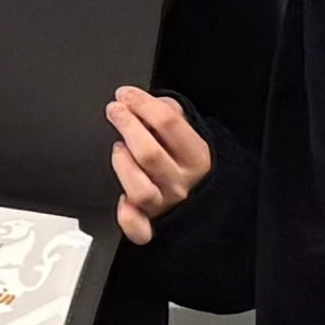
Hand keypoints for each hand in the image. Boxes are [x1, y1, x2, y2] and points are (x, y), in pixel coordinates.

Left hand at [105, 86, 211, 245]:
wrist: (209, 203)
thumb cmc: (190, 162)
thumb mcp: (191, 132)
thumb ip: (172, 115)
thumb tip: (148, 102)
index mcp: (197, 157)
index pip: (168, 123)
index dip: (141, 103)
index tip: (125, 94)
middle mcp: (182, 183)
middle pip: (149, 152)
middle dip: (126, 125)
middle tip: (114, 110)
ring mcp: (166, 205)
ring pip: (140, 188)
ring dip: (124, 164)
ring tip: (119, 149)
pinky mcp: (152, 225)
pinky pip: (138, 230)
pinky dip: (128, 218)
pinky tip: (123, 202)